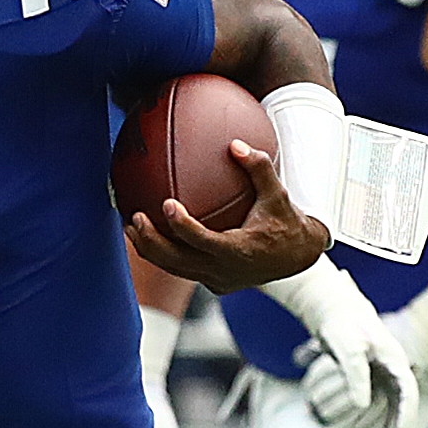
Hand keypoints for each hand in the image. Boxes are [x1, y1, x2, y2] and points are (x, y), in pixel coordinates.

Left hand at [126, 135, 329, 292]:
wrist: (296, 257)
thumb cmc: (285, 220)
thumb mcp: (278, 194)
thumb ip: (259, 168)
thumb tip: (235, 144)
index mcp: (239, 251)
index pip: (203, 241)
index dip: (182, 226)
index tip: (166, 204)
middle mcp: (224, 271)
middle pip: (177, 261)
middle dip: (151, 241)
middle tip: (135, 217)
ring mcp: (216, 280)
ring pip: (174, 268)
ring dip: (150, 249)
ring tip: (131, 226)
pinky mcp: (212, 283)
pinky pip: (182, 269)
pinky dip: (164, 254)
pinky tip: (149, 233)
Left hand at [297, 315, 417, 427]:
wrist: (339, 312)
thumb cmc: (342, 327)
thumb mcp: (347, 349)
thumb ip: (355, 375)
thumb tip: (361, 405)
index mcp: (393, 358)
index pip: (408, 391)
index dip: (406, 415)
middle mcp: (395, 365)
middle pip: (407, 399)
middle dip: (403, 424)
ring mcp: (387, 371)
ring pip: (397, 402)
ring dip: (393, 423)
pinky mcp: (378, 375)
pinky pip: (385, 399)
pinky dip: (383, 415)